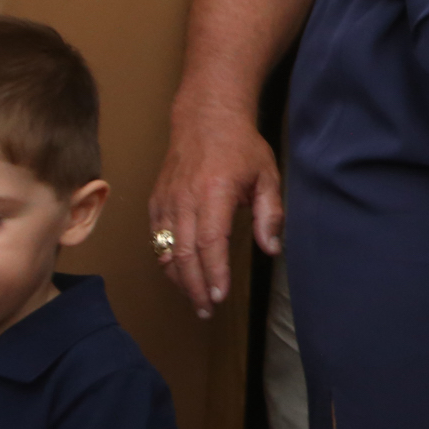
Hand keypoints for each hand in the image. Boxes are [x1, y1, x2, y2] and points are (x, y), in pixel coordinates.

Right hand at [149, 105, 281, 316]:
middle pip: (185, 253)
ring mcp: (166, 201)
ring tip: (196, 301)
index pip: (210, 243)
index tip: (220, 296)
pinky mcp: (156, 202)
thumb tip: (272, 249)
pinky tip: (180, 276)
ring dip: (180, 279)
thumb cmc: (241, 147)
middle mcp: (185, 199)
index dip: (214, 273)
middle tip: (208, 310)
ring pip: (167, 250)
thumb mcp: (267, 176)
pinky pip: (157, 239)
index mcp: (214, 192)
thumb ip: (270, 215)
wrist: (205, 119)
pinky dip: (167, 261)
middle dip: (196, 286)